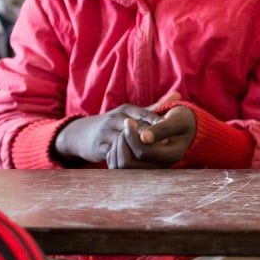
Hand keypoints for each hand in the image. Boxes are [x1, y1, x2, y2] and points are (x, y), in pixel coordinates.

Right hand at [54, 92, 192, 168]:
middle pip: (136, 128)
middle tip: (167, 145)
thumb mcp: (132, 112)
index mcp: (125, 109)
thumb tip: (178, 94)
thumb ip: (155, 106)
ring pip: (125, 142)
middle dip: (150, 137)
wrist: (81, 134)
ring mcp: (105, 133)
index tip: (172, 130)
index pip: (145, 114)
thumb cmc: (115, 122)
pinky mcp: (99, 147)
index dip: (158, 122)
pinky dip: (126, 158)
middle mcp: (115, 119)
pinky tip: (140, 164)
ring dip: (138, 149)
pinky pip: (114, 154)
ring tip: (155, 156)